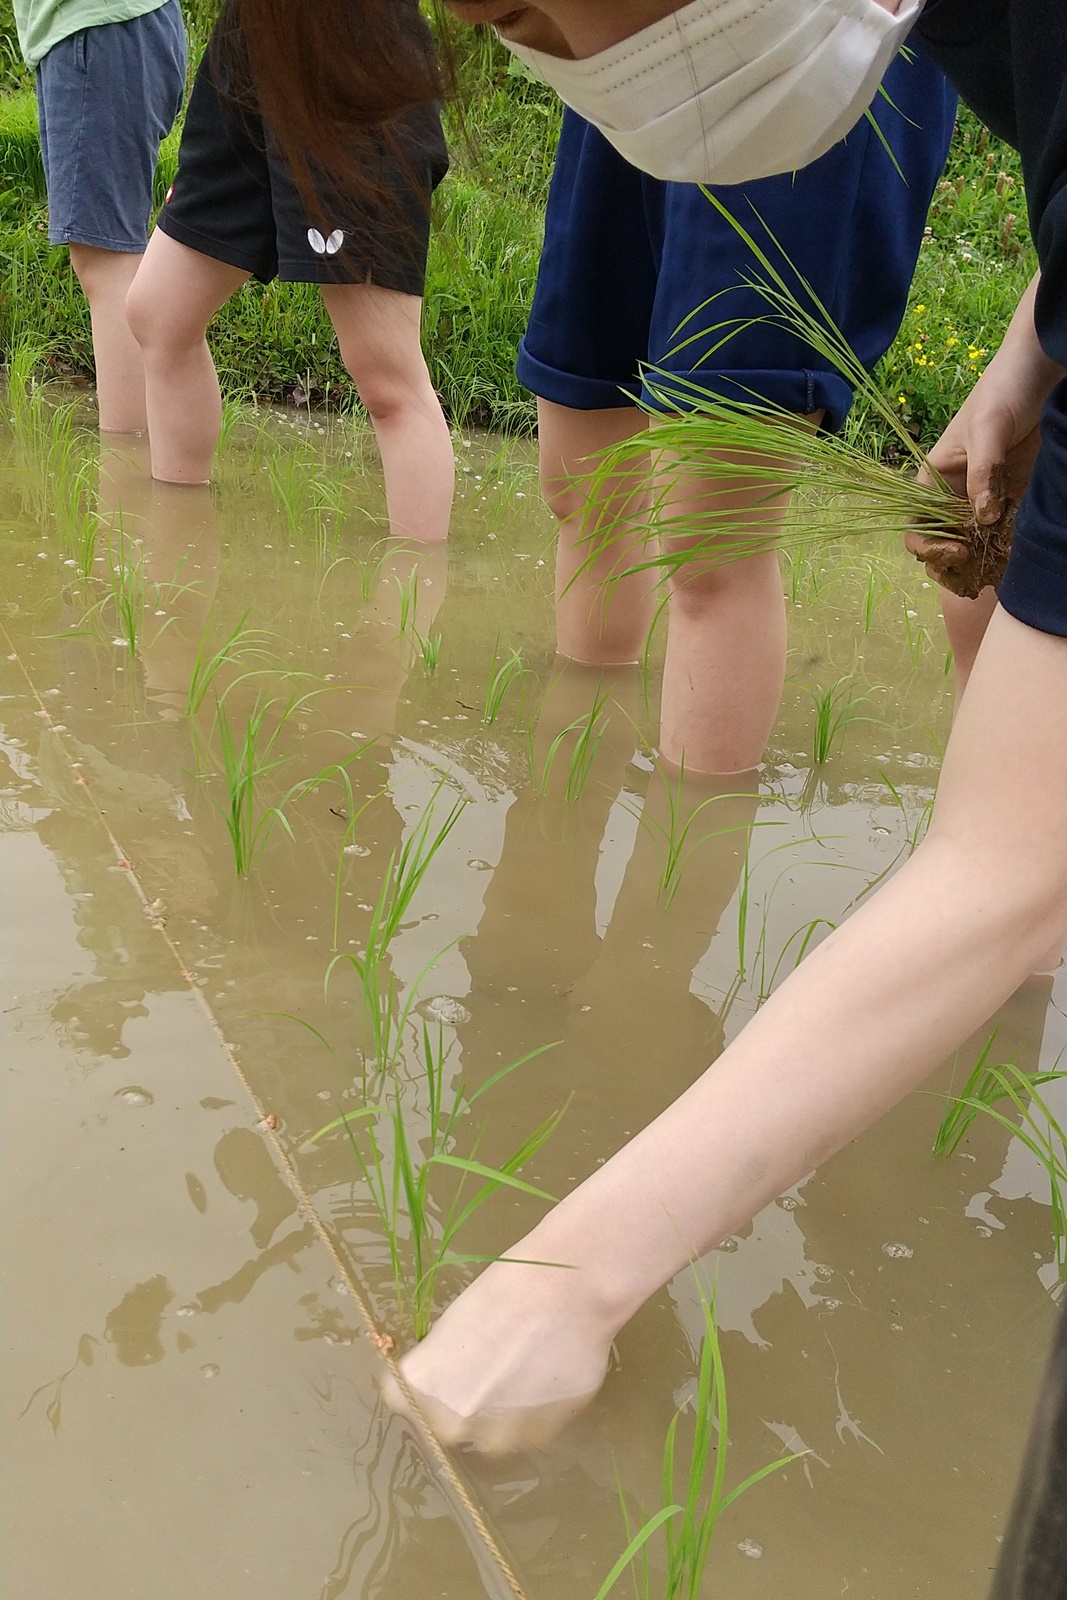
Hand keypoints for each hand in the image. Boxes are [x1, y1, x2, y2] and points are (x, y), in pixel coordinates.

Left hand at [387, 1255, 614, 1453]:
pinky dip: (533, 1414)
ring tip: (524, 1372)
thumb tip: (445, 1381)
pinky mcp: (537, 1439)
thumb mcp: (452, 1325)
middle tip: (489, 1367)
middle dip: (462, 1403)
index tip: (438, 1369)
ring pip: (488, 1435)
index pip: (399, 1400)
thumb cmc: (504, 1291)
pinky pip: (526, 1433)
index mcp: (419, 1387)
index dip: (421, 1384)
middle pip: (445, 1424)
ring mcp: (495, 1437)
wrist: (566, 1291)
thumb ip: (439, 1367)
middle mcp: (450, 1422)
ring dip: (499, 1415)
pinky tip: (547, 1376)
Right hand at [905, 275, 1061, 591]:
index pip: (918, 526)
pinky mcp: (1014, 495)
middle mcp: (956, 492)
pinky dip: (1007, 547)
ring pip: (974, 542)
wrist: (1042, 367)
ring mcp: (986, 496)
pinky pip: (1005, 531)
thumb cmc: (1004, 389)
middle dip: (953, 563)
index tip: (956, 552)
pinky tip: (1014, 555)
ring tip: (996, 569)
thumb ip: (984, 472)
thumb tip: (981, 519)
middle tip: (975, 571)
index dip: (929, 547)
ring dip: (981, 561)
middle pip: (943, 543)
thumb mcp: (989, 428)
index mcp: (934, 478)